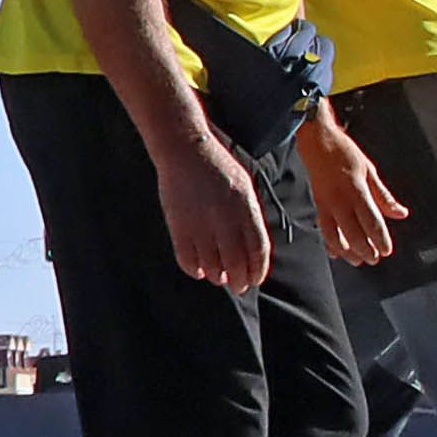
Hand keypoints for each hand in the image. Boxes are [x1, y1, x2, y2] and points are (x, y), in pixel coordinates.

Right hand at [155, 123, 274, 291]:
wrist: (185, 149)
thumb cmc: (218, 167)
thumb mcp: (244, 187)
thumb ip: (250, 217)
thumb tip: (252, 252)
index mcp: (246, 207)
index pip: (258, 251)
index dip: (258, 270)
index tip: (255, 280)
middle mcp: (224, 218)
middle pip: (236, 263)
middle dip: (239, 281)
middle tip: (238, 287)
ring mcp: (200, 223)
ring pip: (211, 266)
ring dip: (217, 277)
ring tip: (218, 278)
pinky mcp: (178, 225)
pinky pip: (187, 259)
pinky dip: (194, 270)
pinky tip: (199, 270)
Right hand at [297, 105, 408, 267]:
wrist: (317, 142)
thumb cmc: (344, 153)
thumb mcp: (370, 170)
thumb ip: (384, 196)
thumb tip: (400, 213)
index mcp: (357, 190)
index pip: (371, 222)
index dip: (380, 239)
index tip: (387, 250)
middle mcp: (340, 200)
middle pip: (353, 234)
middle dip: (365, 250)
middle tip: (375, 258)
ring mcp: (326, 204)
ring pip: (335, 236)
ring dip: (347, 251)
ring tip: (358, 260)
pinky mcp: (318, 205)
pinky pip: (323, 229)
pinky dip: (330, 243)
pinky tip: (336, 252)